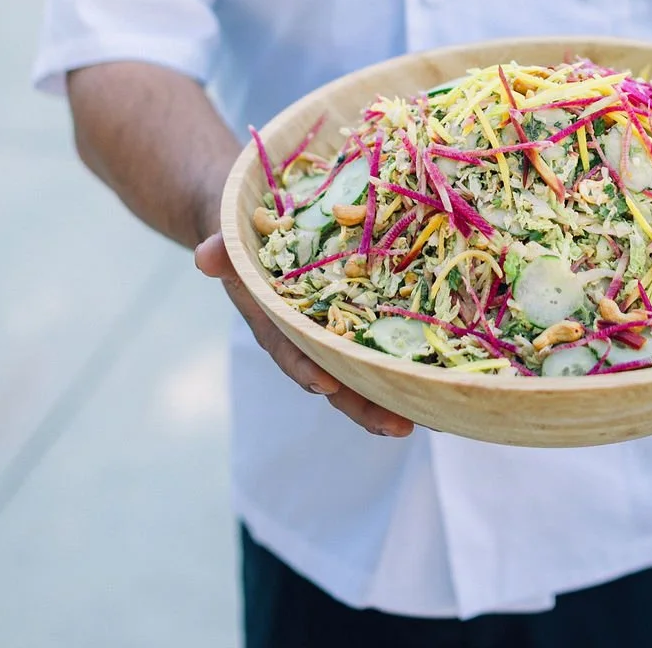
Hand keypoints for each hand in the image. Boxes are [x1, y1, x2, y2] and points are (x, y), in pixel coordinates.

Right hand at [194, 233, 413, 437]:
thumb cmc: (245, 239)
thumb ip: (222, 252)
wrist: (257, 226)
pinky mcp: (363, 311)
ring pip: (366, 366)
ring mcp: (336, 328)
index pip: (291, 352)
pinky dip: (410, 354)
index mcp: (275, 324)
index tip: (327, 385)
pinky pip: (387, 335)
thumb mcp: (231, 241)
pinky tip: (446, 370)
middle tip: (399, 425)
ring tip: (434, 413)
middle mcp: (308, 335)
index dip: (307, 369)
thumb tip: (205, 256)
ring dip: (395, 390)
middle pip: (337, 375)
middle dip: (364, 404)